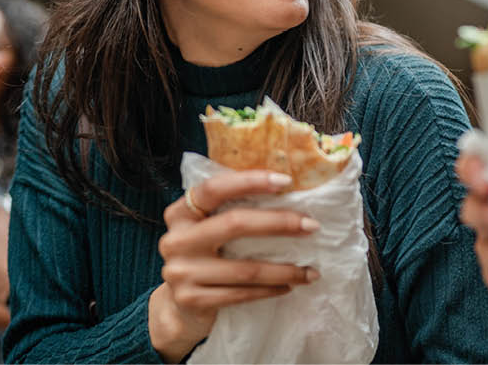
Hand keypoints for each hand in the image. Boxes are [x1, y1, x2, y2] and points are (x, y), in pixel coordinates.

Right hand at [149, 170, 321, 362]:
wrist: (180, 305)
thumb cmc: (206, 256)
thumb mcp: (209, 228)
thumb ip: (230, 209)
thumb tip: (286, 191)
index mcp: (180, 213)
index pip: (214, 188)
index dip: (250, 181)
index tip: (286, 181)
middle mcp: (175, 240)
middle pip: (234, 223)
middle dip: (280, 223)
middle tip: (312, 226)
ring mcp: (180, 272)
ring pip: (245, 268)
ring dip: (285, 270)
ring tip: (311, 271)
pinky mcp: (191, 300)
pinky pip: (242, 294)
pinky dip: (271, 290)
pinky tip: (289, 286)